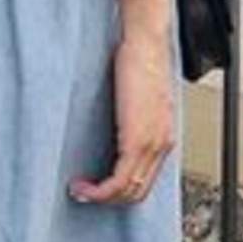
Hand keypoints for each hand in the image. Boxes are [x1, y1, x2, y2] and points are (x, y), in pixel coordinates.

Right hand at [68, 26, 176, 206]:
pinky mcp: (138, 140)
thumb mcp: (138, 95)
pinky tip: (82, 185)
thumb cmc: (140, 59)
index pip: (145, 179)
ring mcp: (152, 144)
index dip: (120, 190)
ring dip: (100, 196)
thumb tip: (115, 125)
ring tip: (78, 190)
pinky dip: (99, 190)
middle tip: (83, 193)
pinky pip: (119, 179)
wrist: (145, 43)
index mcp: (164, 135)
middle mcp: (162, 144)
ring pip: (128, 190)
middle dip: (108, 199)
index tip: (97, 187)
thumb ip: (132, 115)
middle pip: (137, 191)